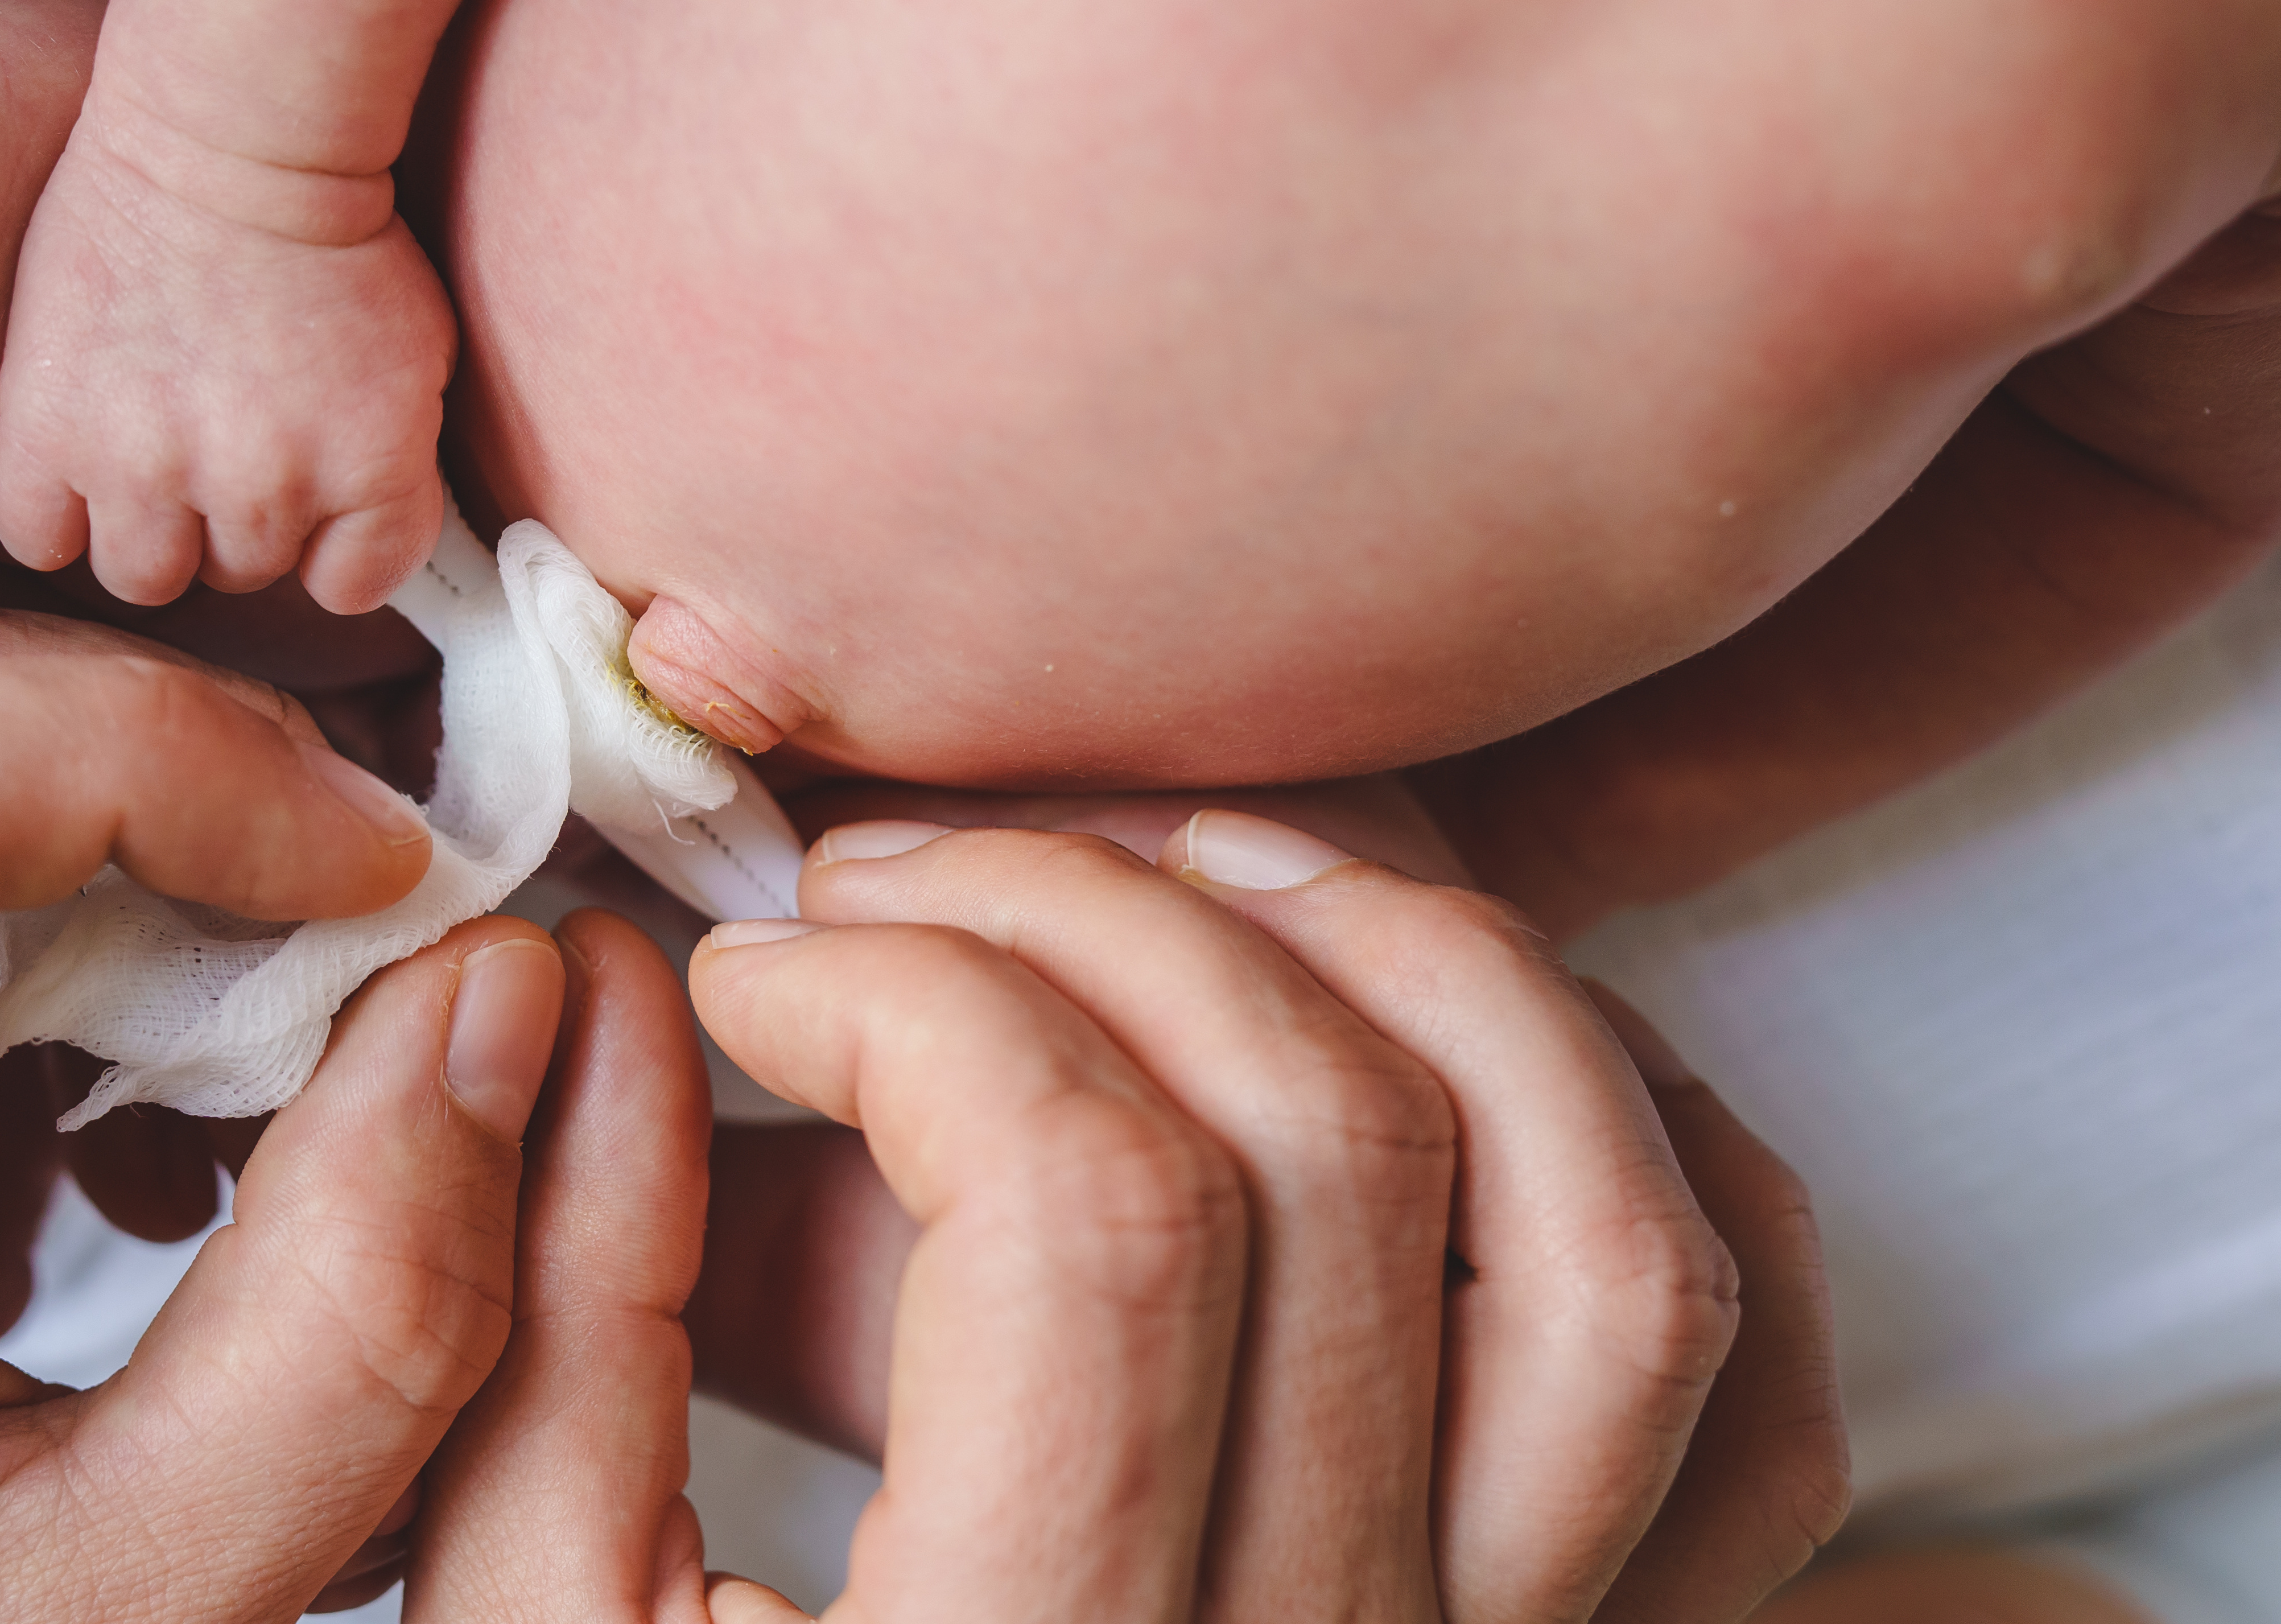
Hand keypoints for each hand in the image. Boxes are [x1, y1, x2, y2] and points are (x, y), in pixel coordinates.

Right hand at [0, 110, 453, 612]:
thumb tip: (357, 550)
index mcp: (369, 470)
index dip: (329, 545)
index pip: (351, 586)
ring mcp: (149, 466)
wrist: (232, 134)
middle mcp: (264, 488)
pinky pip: (36, 539)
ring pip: (142, 575)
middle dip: (237, 517)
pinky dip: (54, 512)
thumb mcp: (417, 360)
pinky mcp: (50, 432)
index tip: (311, 495)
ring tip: (150, 455)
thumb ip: (394, 468)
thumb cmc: (337, 232)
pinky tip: (75, 461)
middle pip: (242, 574)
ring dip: (149, 528)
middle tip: (222, 436)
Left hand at [0, 590, 561, 1620]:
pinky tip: (112, 1138)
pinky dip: (29, 937)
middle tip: (364, 907)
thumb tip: (498, 994)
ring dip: (105, 850)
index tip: (372, 870)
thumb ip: (359, 1312)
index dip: (156, 759)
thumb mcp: (150, 1600)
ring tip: (242, 1061)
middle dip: (159, 766)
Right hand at [408, 812, 1846, 1619]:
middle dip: (1101, 917)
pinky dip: (1652, 1164)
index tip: (753, 967)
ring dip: (1418, 964)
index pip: (1081, 1206)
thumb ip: (527, 1329)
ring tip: (1189, 875)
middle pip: (1332, 1156)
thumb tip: (600, 989)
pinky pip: (1753, 1404)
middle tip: (910, 888)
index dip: (906, 997)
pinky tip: (1450, 1051)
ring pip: (1614, 1242)